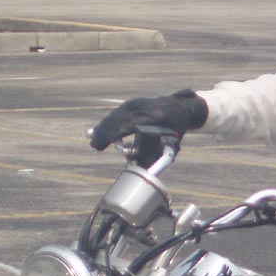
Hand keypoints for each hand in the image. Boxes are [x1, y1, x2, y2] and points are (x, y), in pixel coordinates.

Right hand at [89, 89, 206, 150]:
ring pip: (116, 116)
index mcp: (153, 117)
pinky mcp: (133, 103)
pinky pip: (118, 113)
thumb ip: (158, 158)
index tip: (102, 143)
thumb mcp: (172, 144)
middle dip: (104, 132)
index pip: (128, 125)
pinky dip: (108, 122)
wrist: (182, 107)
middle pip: (119, 120)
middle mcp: (143, 107)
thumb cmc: (177, 128)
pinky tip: (99, 129)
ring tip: (93, 139)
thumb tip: (144, 172)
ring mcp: (137, 103)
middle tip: (94, 145)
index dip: (113, 134)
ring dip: (103, 127)